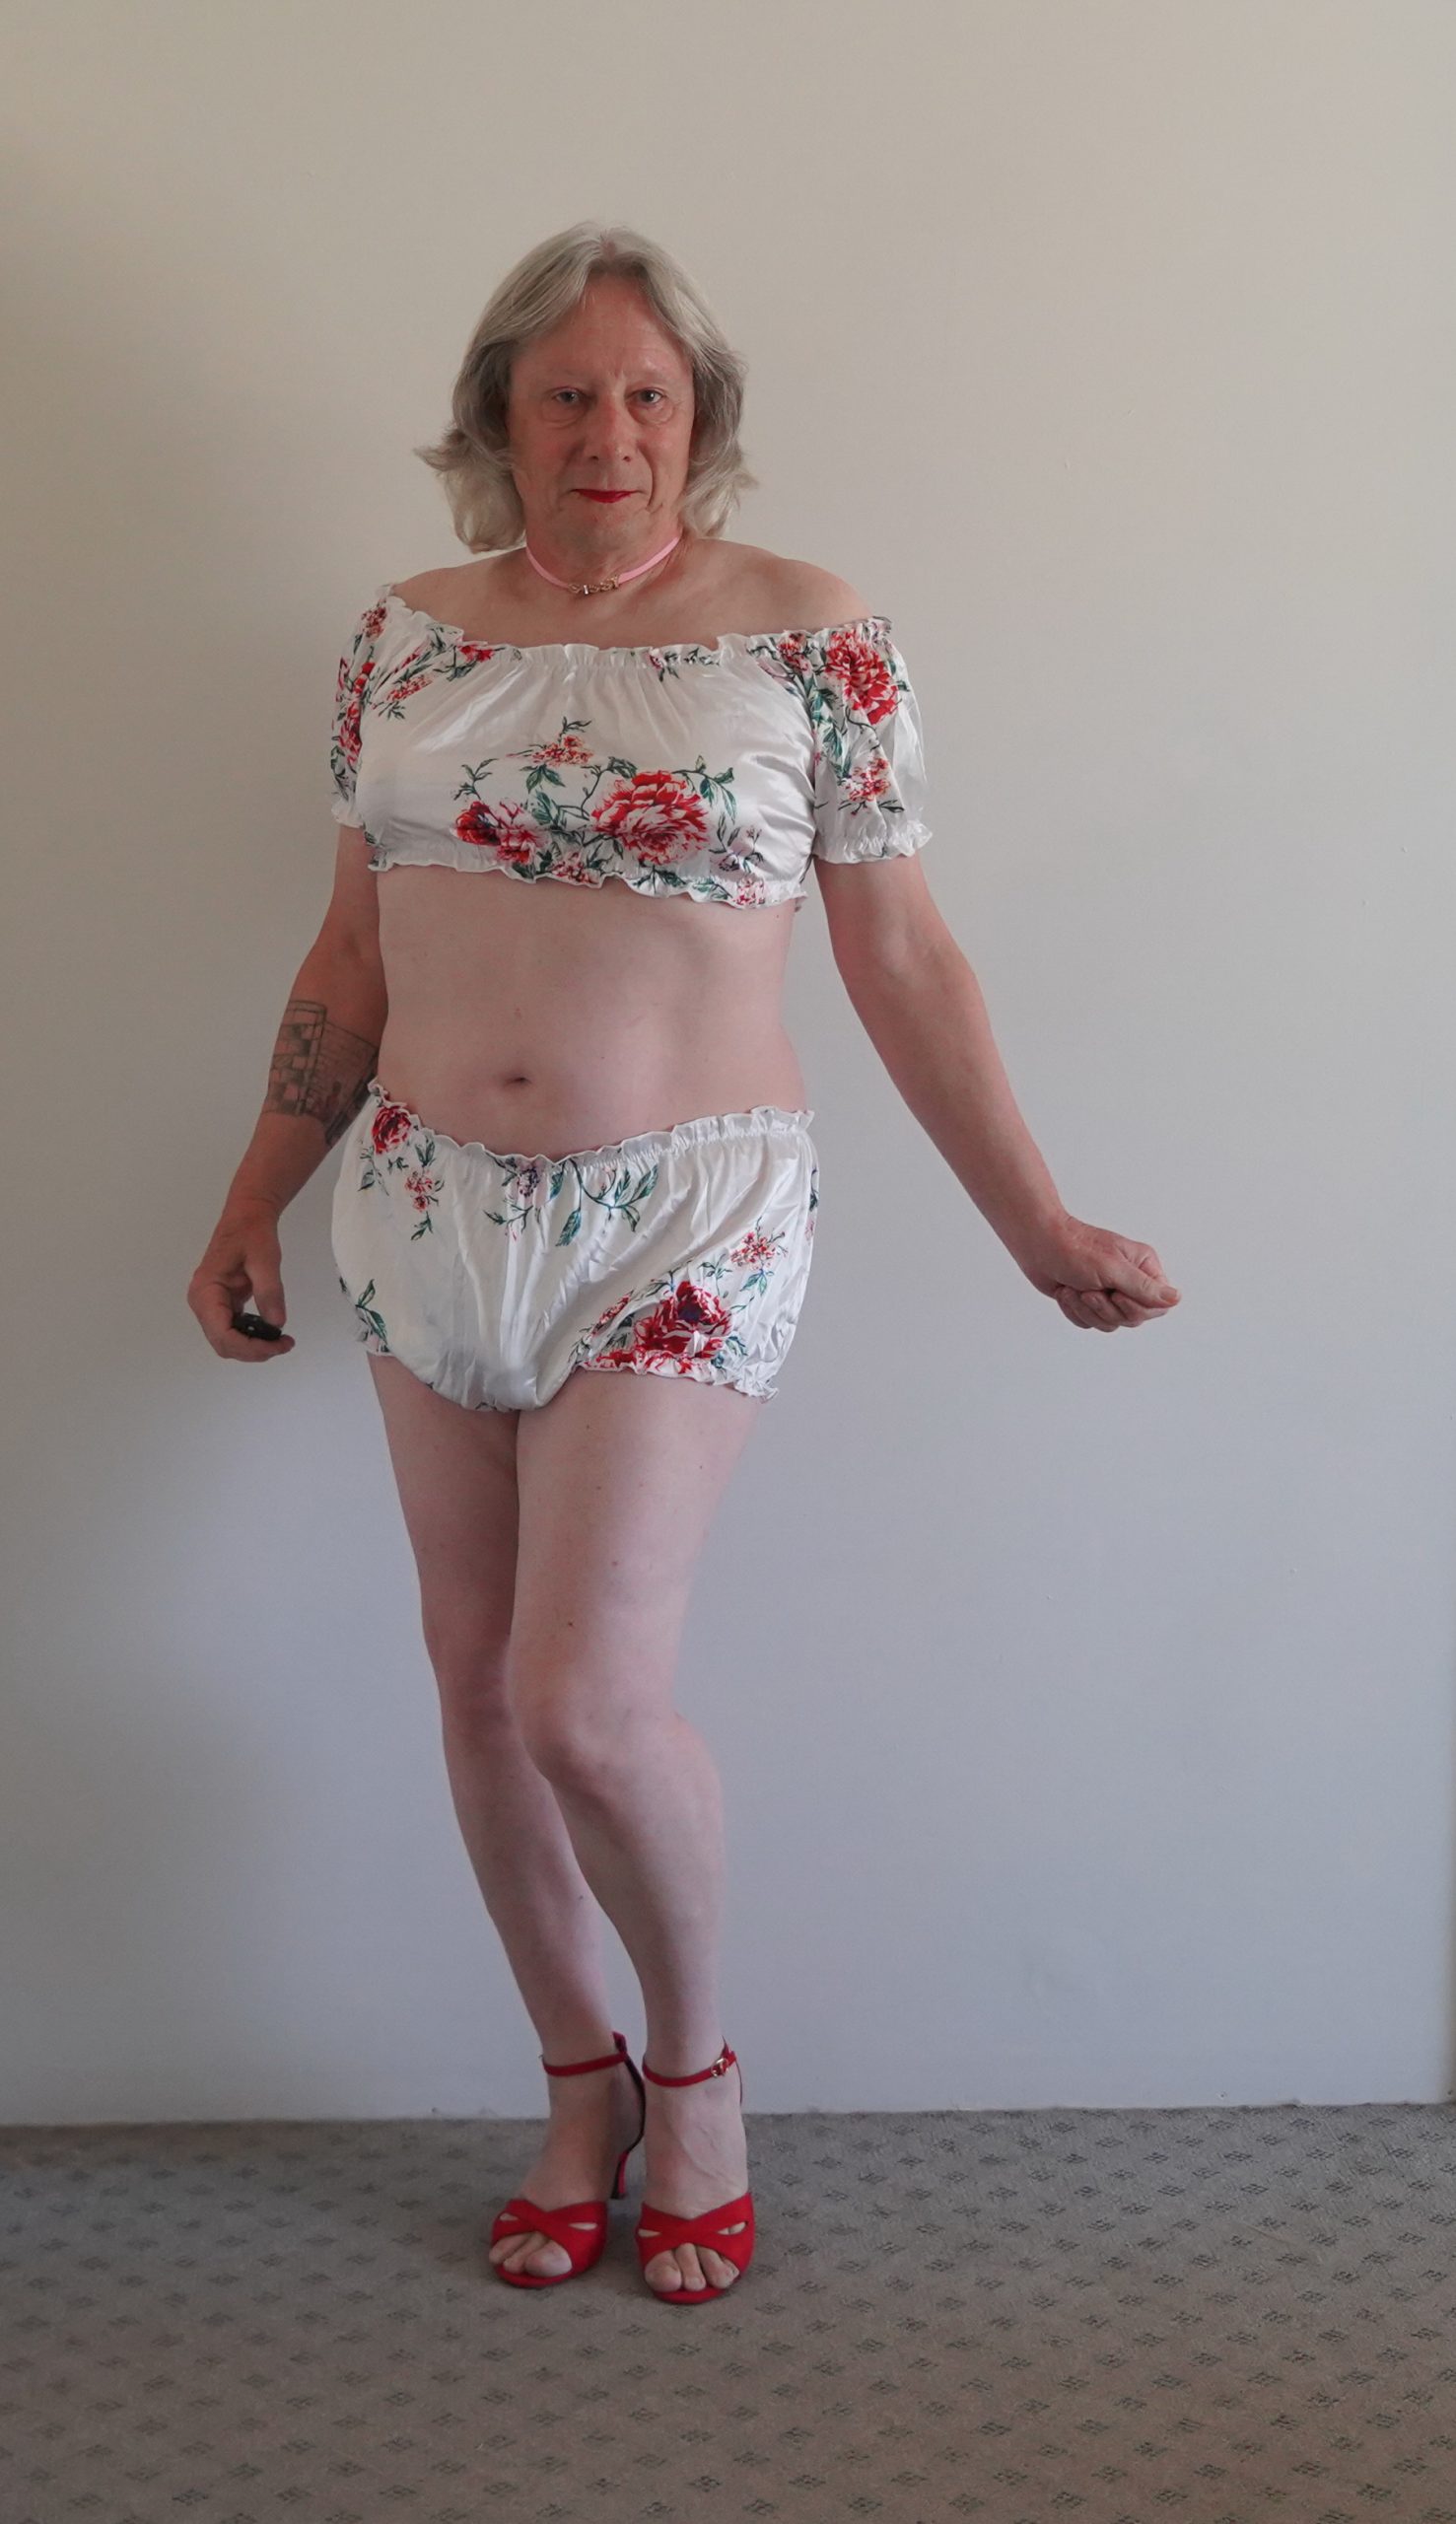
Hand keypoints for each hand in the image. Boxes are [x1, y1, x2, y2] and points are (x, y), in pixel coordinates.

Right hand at [188, 1199, 297, 1361]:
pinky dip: (252, 1337)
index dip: (249, 1347)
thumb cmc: (252, 1233)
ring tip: (282, 1342)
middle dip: (253, 1350)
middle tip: (284, 1344)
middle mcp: (203, 1302)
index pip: (222, 1334)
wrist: (247, 1217)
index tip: (277, 1344)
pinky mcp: (223, 1305)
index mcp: (206, 1291)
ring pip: (228, 1341)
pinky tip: (272, 1333)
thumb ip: (269, 1291)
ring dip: (253, 1347)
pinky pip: (234, 1330)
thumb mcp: (265, 1260)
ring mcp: (211, 1305)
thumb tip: (277, 1324)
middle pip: (223, 1343)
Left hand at [1014, 1212, 1180, 1331]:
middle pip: (1133, 1318)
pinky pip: (1089, 1323)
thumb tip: (1176, 1298)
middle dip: (1106, 1309)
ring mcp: (1109, 1292)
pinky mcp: (1089, 1302)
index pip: (1158, 1305)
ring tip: (1075, 1288)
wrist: (1037, 1245)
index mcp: (1143, 1267)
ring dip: (1086, 1310)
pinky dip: (1074, 1311)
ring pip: (1110, 1323)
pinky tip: (1066, 1291)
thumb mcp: (1113, 1268)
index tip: (1116, 1293)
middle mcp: (1130, 1281)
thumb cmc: (1075, 1249)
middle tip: (1089, 1290)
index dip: (1136, 1308)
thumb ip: (1144, 1287)